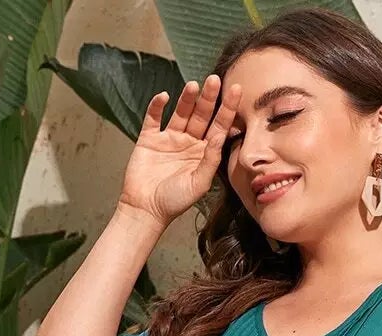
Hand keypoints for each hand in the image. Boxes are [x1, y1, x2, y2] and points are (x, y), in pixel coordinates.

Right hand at [119, 74, 240, 229]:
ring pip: (180, 113)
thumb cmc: (174, 202)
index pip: (219, 126)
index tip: (236, 90)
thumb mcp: (198, 183)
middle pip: (201, 115)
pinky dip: (157, 106)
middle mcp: (188, 143)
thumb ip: (210, 160)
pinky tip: (164, 97)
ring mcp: (168, 139)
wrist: (146, 210)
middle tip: (215, 79)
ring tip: (194, 85)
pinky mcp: (149, 139)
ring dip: (187, 99)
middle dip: (208, 98)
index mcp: (203, 153)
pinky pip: (154, 118)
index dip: (227, 109)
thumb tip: (221, 135)